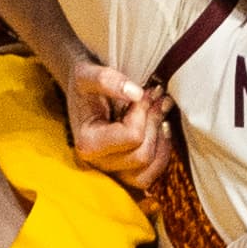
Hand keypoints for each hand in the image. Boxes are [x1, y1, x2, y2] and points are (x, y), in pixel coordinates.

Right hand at [68, 63, 173, 191]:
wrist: (84, 93)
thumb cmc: (85, 85)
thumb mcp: (87, 73)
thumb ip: (106, 79)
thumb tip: (136, 93)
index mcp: (87, 143)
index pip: (132, 136)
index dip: (142, 112)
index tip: (142, 93)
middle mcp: (99, 163)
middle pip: (143, 154)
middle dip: (154, 123)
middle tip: (157, 97)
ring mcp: (113, 171)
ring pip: (150, 166)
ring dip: (161, 138)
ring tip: (160, 112)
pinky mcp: (126, 172)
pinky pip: (153, 173)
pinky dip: (162, 151)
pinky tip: (161, 129)